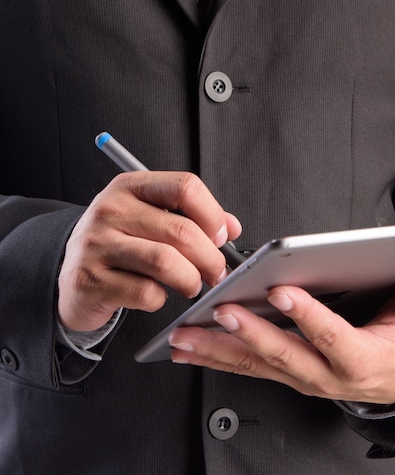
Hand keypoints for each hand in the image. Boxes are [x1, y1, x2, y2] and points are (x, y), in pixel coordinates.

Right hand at [58, 171, 240, 330]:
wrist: (72, 275)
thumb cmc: (118, 244)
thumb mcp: (148, 217)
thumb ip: (190, 217)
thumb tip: (231, 227)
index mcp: (130, 186)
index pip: (184, 186)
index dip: (212, 214)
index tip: (221, 236)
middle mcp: (110, 210)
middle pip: (181, 231)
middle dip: (210, 258)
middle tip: (216, 271)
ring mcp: (97, 245)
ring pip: (166, 262)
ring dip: (191, 280)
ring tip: (193, 285)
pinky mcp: (92, 280)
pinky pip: (145, 293)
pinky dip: (161, 299)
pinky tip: (157, 295)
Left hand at [169, 283, 394, 403]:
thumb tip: (386, 256)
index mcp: (365, 359)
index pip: (334, 338)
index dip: (308, 316)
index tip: (281, 292)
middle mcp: (332, 377)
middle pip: (285, 356)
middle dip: (248, 333)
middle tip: (219, 311)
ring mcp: (308, 380)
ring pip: (258, 365)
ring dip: (219, 349)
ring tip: (187, 336)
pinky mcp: (291, 376)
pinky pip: (251, 368)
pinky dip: (219, 357)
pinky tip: (193, 349)